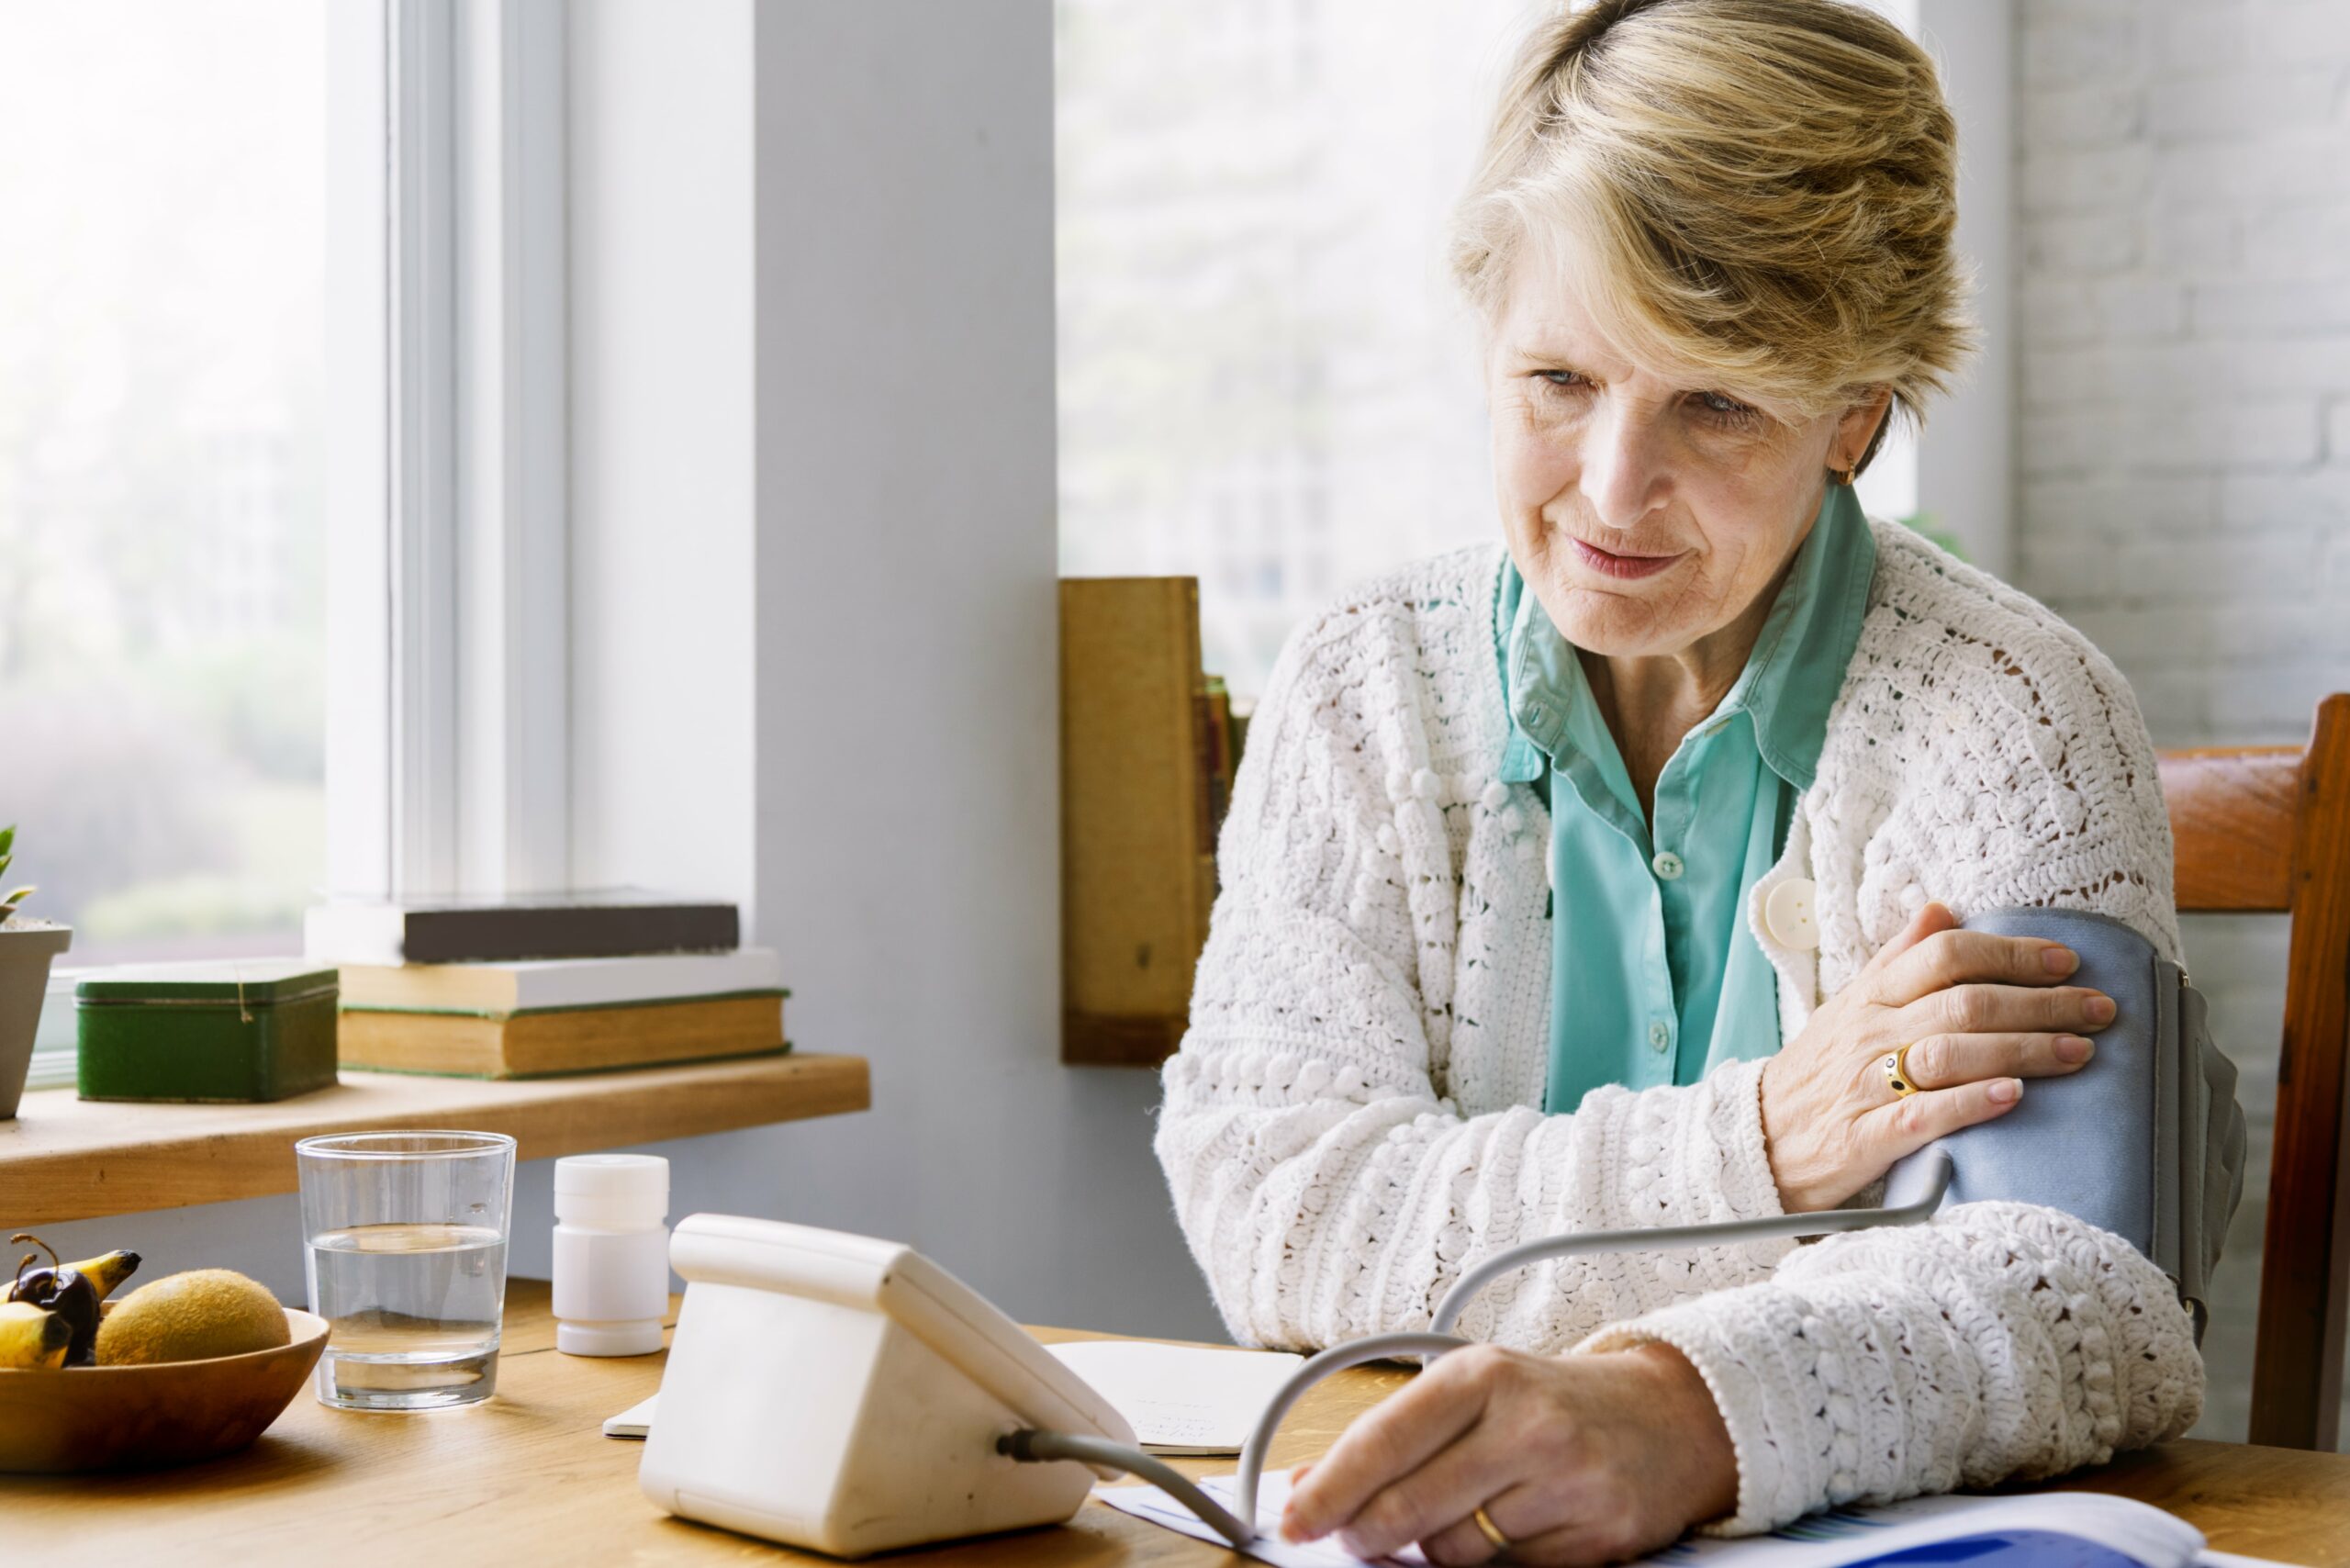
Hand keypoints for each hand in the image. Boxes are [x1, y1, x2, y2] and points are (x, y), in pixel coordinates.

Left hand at [1281, 1342, 1736, 1564]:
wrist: (1669, 1413)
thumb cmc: (1550, 1400)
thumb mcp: (1473, 1387)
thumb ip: (1393, 1431)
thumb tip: (1306, 1484)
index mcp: (1481, 1375)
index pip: (1381, 1442)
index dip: (1328, 1490)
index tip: (1295, 1519)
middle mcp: (1526, 1425)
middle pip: (1406, 1509)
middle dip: (1367, 1532)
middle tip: (1357, 1533)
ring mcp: (1567, 1483)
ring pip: (1452, 1553)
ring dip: (1433, 1548)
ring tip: (1457, 1514)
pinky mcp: (1598, 1539)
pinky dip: (1489, 1564)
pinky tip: (1505, 1529)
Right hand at [1760, 901, 2114, 1212]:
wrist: (1758, 1140)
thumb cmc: (1817, 1073)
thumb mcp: (1848, 1005)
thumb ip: (1896, 959)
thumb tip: (1942, 910)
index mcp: (1869, 996)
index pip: (1944, 955)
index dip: (2010, 953)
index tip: (2065, 960)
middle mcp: (1869, 1033)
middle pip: (1963, 1003)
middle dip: (2041, 1003)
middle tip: (2100, 1008)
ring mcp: (1865, 1085)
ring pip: (1952, 1054)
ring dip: (2023, 1049)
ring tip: (2079, 1052)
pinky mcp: (1865, 1138)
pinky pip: (1923, 1115)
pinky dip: (1971, 1103)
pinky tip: (2014, 1096)